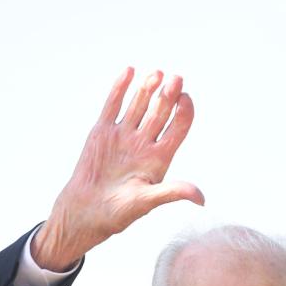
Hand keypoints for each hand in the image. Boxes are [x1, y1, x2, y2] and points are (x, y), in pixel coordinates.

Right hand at [32, 68, 202, 270]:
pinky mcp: (102, 132)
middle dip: (169, 95)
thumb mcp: (147, 203)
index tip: (186, 99)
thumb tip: (201, 199)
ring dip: (148, 88)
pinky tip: (129, 71)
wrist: (84, 212)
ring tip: (157, 73)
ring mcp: (123, 135)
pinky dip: (120, 88)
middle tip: (176, 78)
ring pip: (139, 105)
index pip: (178, 129)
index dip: (184, 113)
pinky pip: (113, 105)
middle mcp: (143, 144)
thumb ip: (173, 193)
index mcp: (159, 159)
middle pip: (160, 113)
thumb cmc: (117, 213)